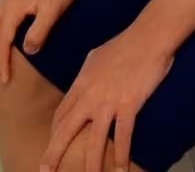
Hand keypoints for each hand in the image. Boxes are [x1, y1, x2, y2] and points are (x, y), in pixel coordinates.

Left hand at [40, 27, 173, 171]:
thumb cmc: (126, 42)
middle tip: (45, 171)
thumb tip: (83, 84)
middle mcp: (90, 95)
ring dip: (91, 165)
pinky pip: (122, 137)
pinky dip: (121, 156)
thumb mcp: (96, 56)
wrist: (148, 36)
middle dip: (53, 154)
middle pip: (66, 130)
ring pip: (94, 141)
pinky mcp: (129, 104)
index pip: (61, 113)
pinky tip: (120, 170)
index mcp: (81, 82)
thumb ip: (87, 74)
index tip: (52, 146)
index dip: (55, 134)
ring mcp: (109, 101)